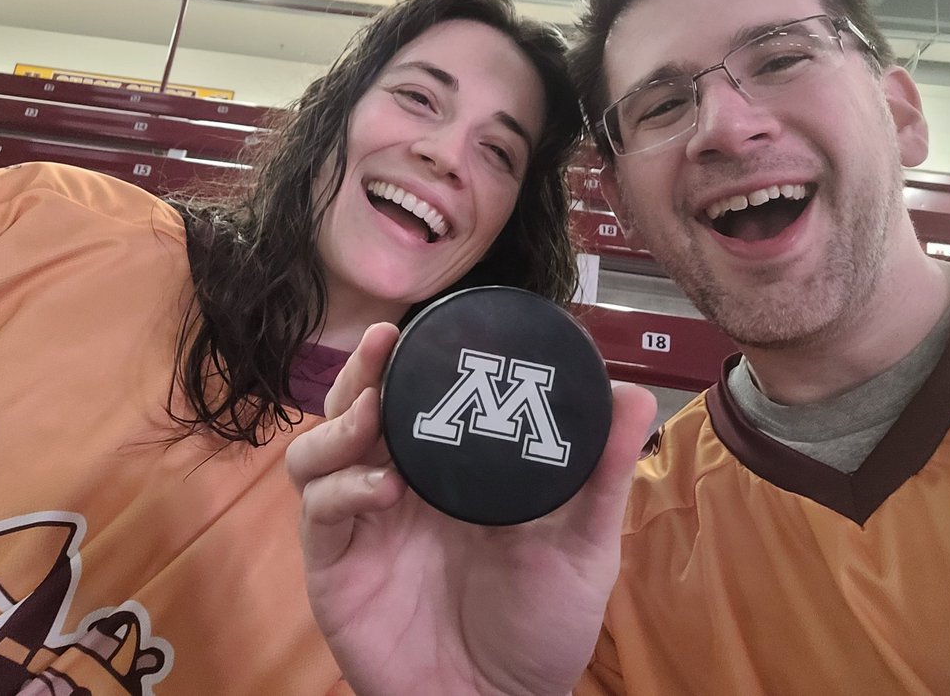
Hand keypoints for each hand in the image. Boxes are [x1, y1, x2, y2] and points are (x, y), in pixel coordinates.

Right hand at [287, 323, 655, 695]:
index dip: (408, 358)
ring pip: (316, 451)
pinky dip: (342, 489)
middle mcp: (396, 485)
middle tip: (384, 343)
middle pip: (354, 409)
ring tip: (374, 415)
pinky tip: (384, 490)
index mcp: (447, 471)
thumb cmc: (540, 628)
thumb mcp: (583, 544)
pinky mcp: (335, 566)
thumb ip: (601, 472)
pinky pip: (317, 512)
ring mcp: (360, 524)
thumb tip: (633, 393)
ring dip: (339, 424)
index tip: (425, 322)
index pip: (412, 397)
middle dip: (361, 371)